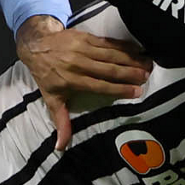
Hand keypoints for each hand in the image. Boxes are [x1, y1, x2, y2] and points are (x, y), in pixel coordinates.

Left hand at [15, 16, 151, 150]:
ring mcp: (83, 48)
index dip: (119, 89)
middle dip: (130, 73)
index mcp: (72, 80)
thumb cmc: (47, 76)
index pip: (100, 86)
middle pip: (109, 69)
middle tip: (147, 76)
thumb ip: (61, 122)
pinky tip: (137, 49)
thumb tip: (61, 147)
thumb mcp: (52, 99)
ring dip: (131, 59)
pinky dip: (124, 46)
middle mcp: (79, 64)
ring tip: (147, 64)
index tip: (137, 92)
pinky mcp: (86, 37)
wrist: (36, 45)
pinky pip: (108, 42)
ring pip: (111, 54)